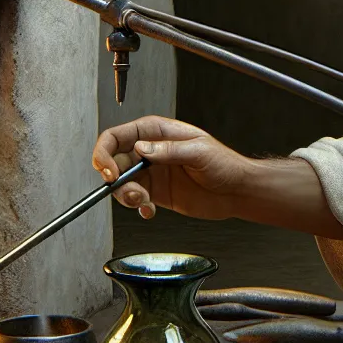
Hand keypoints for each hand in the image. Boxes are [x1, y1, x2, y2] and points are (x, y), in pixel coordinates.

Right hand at [92, 115, 253, 220]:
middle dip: (114, 179)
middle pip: (114, 161)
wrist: (237, 191)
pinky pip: (134, 199)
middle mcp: (150, 151)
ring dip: (125, 195)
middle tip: (130, 193)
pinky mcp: (156, 192)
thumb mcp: (199, 152)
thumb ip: (169, 150)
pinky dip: (137, 206)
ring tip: (144, 202)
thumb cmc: (225, 164)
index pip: (117, 136)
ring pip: (122, 182)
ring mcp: (152, 172)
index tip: (110, 173)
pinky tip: (150, 210)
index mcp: (157, 132)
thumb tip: (141, 148)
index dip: (105, 153)